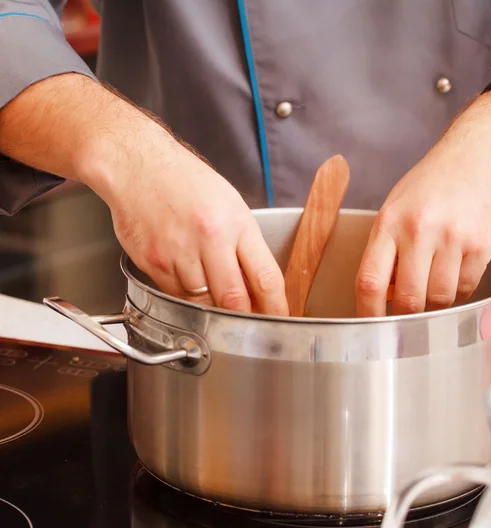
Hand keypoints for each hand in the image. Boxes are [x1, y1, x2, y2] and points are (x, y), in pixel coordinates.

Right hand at [89, 128, 289, 315]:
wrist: (137, 165)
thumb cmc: (186, 182)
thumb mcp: (231, 205)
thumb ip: (246, 246)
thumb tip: (257, 287)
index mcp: (236, 223)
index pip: (265, 277)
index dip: (276, 307)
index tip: (279, 320)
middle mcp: (209, 238)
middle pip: (234, 300)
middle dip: (244, 319)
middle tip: (250, 325)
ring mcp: (178, 253)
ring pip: (203, 304)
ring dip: (213, 309)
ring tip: (212, 292)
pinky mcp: (153, 263)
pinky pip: (177, 296)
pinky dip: (187, 298)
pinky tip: (188, 279)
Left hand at [355, 92, 490, 316]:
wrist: (484, 150)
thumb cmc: (436, 181)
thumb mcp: (398, 206)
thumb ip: (388, 249)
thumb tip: (384, 295)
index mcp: (390, 222)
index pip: (370, 281)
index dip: (367, 313)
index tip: (369, 329)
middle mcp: (420, 230)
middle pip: (409, 300)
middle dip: (408, 318)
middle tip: (409, 318)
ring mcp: (454, 238)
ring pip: (441, 299)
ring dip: (437, 304)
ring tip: (437, 284)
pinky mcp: (484, 244)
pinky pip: (468, 287)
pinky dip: (461, 289)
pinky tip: (459, 270)